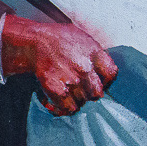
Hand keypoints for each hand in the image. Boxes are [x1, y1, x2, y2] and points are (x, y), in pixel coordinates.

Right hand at [1, 17, 116, 115]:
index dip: (106, 81)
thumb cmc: (58, 38)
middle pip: (97, 93)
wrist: (34, 41)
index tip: (99, 82)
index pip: (111, 74)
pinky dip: (64, 107)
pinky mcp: (57, 89)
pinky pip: (69, 108)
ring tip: (67, 92)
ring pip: (82, 102)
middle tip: (80, 89)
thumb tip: (102, 71)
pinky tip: (60, 100)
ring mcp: (72, 80)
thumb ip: (95, 53)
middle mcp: (85, 68)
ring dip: (75, 99)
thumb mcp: (82, 38)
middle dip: (89, 93)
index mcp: (94, 53)